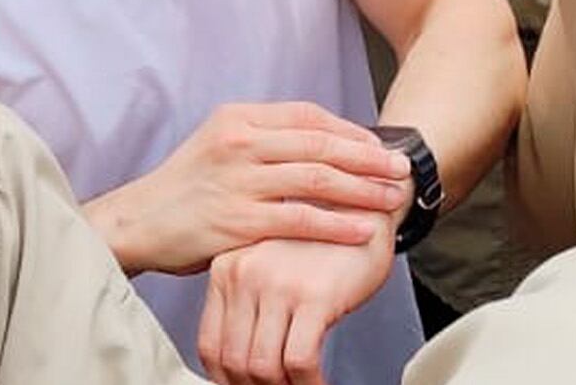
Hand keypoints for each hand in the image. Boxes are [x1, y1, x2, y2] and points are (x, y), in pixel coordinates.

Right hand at [83, 102, 410, 277]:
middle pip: (320, 144)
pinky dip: (336, 224)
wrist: (138, 223)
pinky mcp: (237, 220)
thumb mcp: (218, 147)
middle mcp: (239, 143)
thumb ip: (263, 141)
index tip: (379, 146)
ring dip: (362, 189)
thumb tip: (317, 145)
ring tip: (394, 198)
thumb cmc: (184, 190)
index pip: (307, 116)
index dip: (349, 131)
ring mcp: (238, 181)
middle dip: (368, 157)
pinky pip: (299, 219)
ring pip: (316, 179)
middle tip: (402, 169)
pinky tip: (363, 229)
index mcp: (237, 118)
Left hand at [197, 228, 397, 384]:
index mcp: (226, 269)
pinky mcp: (314, 296)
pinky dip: (307, 383)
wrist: (365, 208)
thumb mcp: (269, 268)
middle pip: (233, 359)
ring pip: (262, 366)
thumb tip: (240, 363)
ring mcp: (278, 285)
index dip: (225, 378)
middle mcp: (245, 275)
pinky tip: (317, 382)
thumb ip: (248, 304)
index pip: (210, 344)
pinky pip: (299, 360)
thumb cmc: (321, 243)